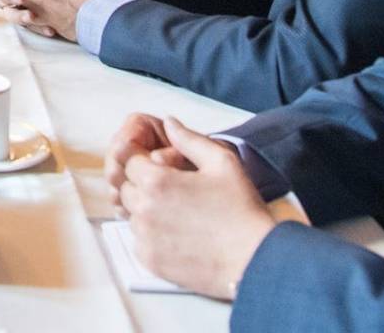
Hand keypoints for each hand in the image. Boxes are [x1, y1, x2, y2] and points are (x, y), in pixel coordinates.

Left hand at [118, 118, 275, 298]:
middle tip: (177, 195)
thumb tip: (169, 122)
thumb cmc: (241, 210)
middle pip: (127, 189)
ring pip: (132, 216)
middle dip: (145, 187)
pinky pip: (138, 242)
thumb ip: (189, 139)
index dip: (148, 164)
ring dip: (148, 213)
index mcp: (156, 181)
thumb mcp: (221, 162)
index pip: (131, 162)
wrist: (256, 259)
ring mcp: (145, 237)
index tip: (169, 174)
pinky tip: (179, 236)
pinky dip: (152, 238)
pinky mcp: (150, 261)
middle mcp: (144, 209)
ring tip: (181, 216)